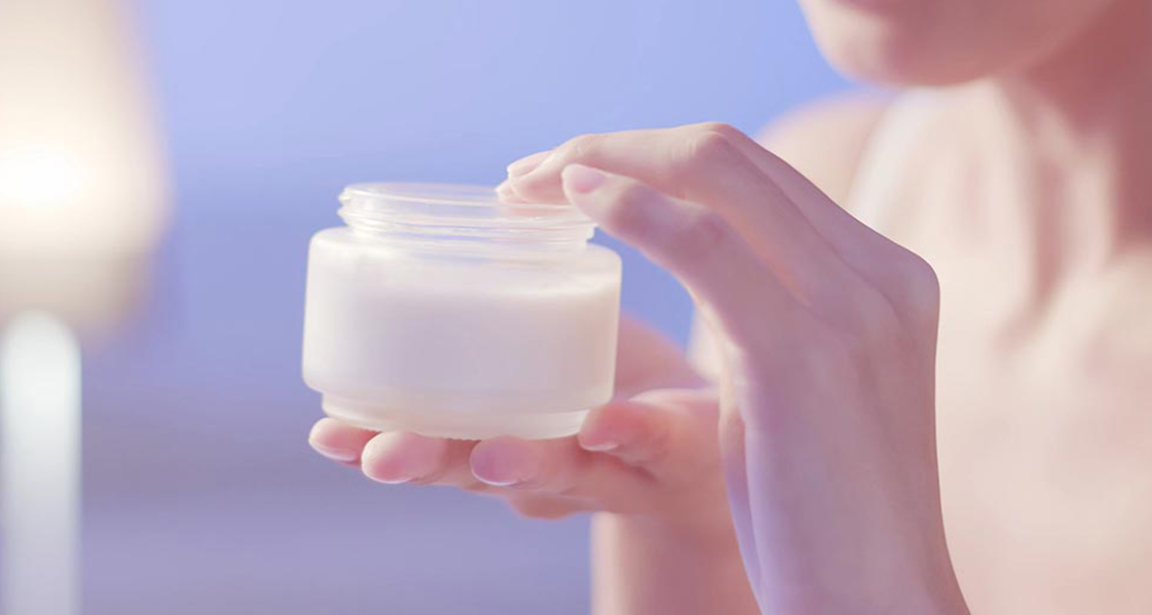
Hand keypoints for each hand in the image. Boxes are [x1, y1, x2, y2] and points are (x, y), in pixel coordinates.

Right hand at [308, 316, 728, 532]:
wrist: (715, 436)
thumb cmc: (620, 387)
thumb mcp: (559, 341)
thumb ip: (523, 289)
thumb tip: (504, 188)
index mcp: (503, 433)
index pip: (430, 439)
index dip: (377, 438)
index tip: (324, 431)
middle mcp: (547, 465)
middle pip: (478, 472)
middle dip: (428, 463)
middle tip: (376, 453)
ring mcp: (614, 467)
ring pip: (562, 475)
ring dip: (522, 463)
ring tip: (490, 453)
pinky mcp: (676, 453)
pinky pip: (654, 447)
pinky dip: (630, 434)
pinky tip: (606, 423)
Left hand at [499, 123, 969, 614]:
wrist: (881, 596)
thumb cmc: (832, 506)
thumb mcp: (814, 386)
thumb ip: (778, 312)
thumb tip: (707, 257)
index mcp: (889, 275)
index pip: (761, 174)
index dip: (662, 155)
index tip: (586, 173)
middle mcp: (880, 272)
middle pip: (733, 154)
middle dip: (623, 145)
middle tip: (538, 169)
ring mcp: (850, 304)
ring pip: (714, 177)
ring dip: (608, 162)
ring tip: (532, 182)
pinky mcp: (801, 351)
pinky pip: (701, 246)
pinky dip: (630, 211)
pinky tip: (572, 205)